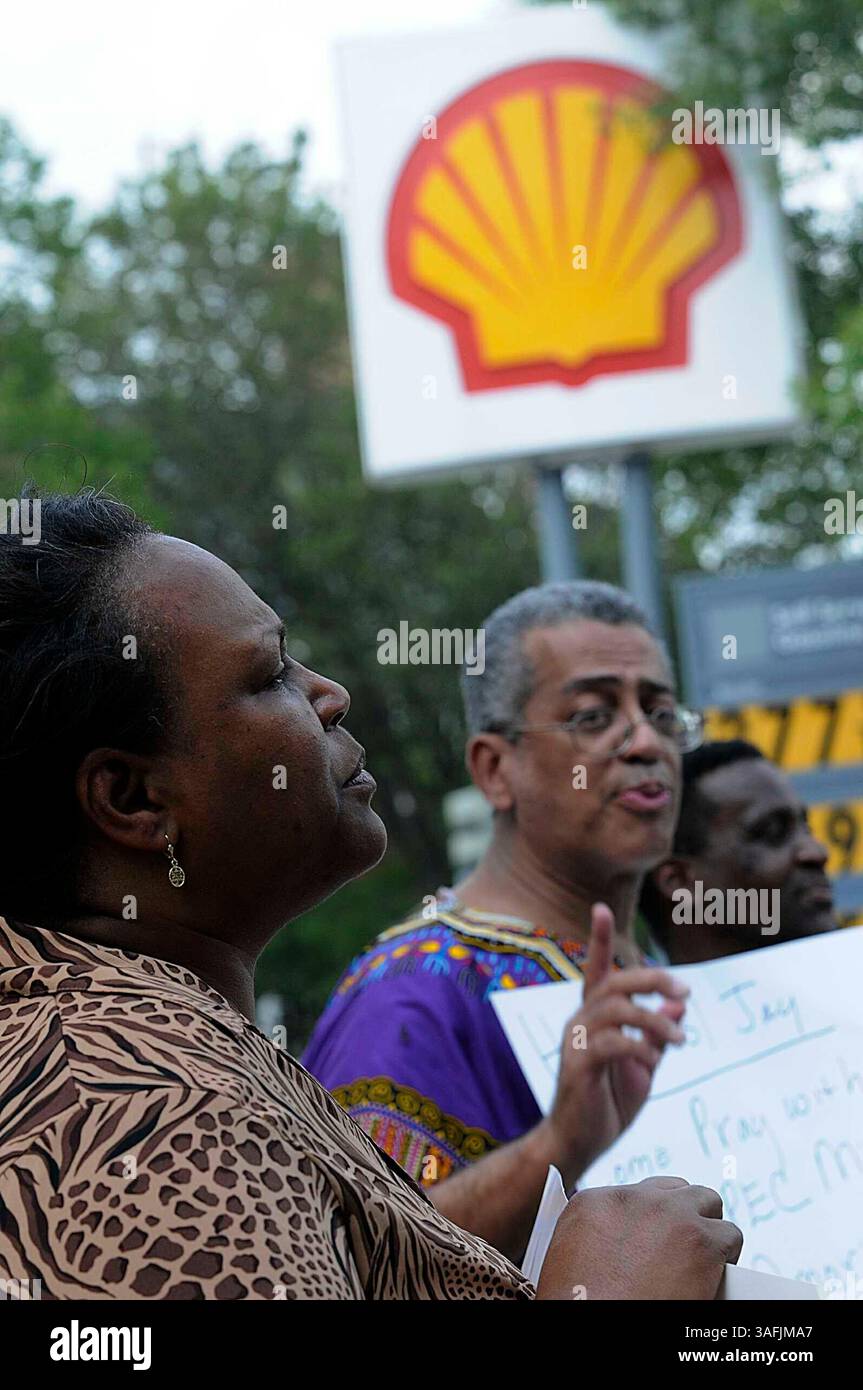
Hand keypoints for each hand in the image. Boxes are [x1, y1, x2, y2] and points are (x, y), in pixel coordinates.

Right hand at [535, 1176, 742, 1300]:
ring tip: (702, 1258)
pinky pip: (730, 1235)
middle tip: (682, 1247)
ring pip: (706, 1201)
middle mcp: (634, 1200)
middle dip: (682, 1213)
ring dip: (705, 1227)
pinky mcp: (702, 1241)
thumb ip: (601, 1235)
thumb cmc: (583, 1304)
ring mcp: (670, 1215)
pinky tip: (716, 1274)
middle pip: (674, 1189)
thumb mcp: (571, 1257)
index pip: (637, 1193)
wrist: (597, 1321)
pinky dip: (727, 1255)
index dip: (652, 1218)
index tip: (656, 1237)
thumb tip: (625, 1242)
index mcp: (595, 1203)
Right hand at [541, 903, 688, 1181]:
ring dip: (653, 1019)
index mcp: (593, 1017)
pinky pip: (611, 1042)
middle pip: (614, 982)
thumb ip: (657, 1034)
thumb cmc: (607, 1103)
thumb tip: (679, 1005)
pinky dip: (639, 1046)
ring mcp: (575, 1042)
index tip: (600, 906)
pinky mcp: (577, 1065)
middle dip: (651, 979)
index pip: (596, 970)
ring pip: (614, 1008)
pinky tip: (654, 1060)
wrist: (579, 1144)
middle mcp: (580, 1021)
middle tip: (684, 991)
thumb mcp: (642, 1065)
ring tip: (680, 1039)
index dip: (598, 938)